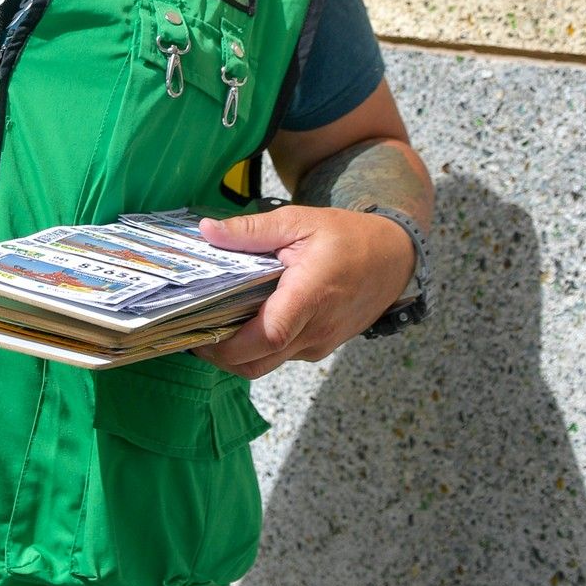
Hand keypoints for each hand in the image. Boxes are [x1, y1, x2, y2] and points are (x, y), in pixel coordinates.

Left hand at [195, 205, 415, 379]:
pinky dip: (257, 348)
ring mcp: (320, 343)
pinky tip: (243, 322)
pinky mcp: (320, 347)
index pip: (270, 335)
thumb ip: (251, 230)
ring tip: (212, 325)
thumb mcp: (299, 221)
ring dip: (237, 354)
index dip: (230, 343)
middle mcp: (316, 329)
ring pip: (267, 364)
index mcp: (311, 295)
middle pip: (258, 362)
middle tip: (192, 332)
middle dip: (221, 356)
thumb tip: (206, 231)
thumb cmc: (347, 237)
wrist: (394, 259)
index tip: (198, 333)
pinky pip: (282, 357)